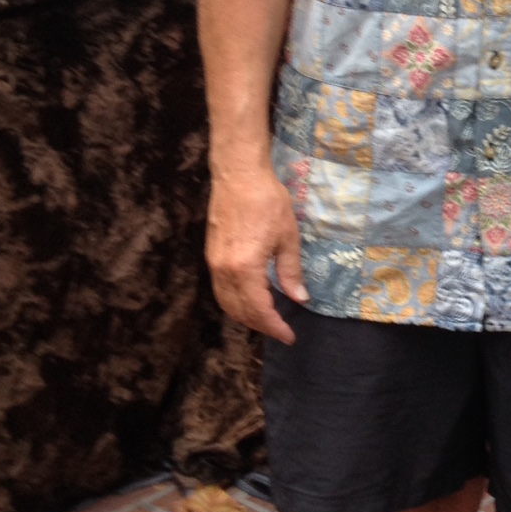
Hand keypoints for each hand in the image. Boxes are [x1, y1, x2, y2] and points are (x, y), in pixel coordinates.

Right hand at [206, 164, 306, 343]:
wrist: (238, 175)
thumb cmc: (268, 202)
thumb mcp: (288, 237)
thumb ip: (290, 272)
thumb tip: (299, 299)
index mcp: (245, 268)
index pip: (259, 310)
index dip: (275, 327)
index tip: (290, 336)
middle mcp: (224, 270)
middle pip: (239, 311)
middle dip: (260, 325)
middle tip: (281, 330)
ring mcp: (214, 263)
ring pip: (226, 302)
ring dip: (245, 316)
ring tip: (267, 320)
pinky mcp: (211, 255)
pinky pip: (220, 289)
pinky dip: (235, 302)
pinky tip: (250, 299)